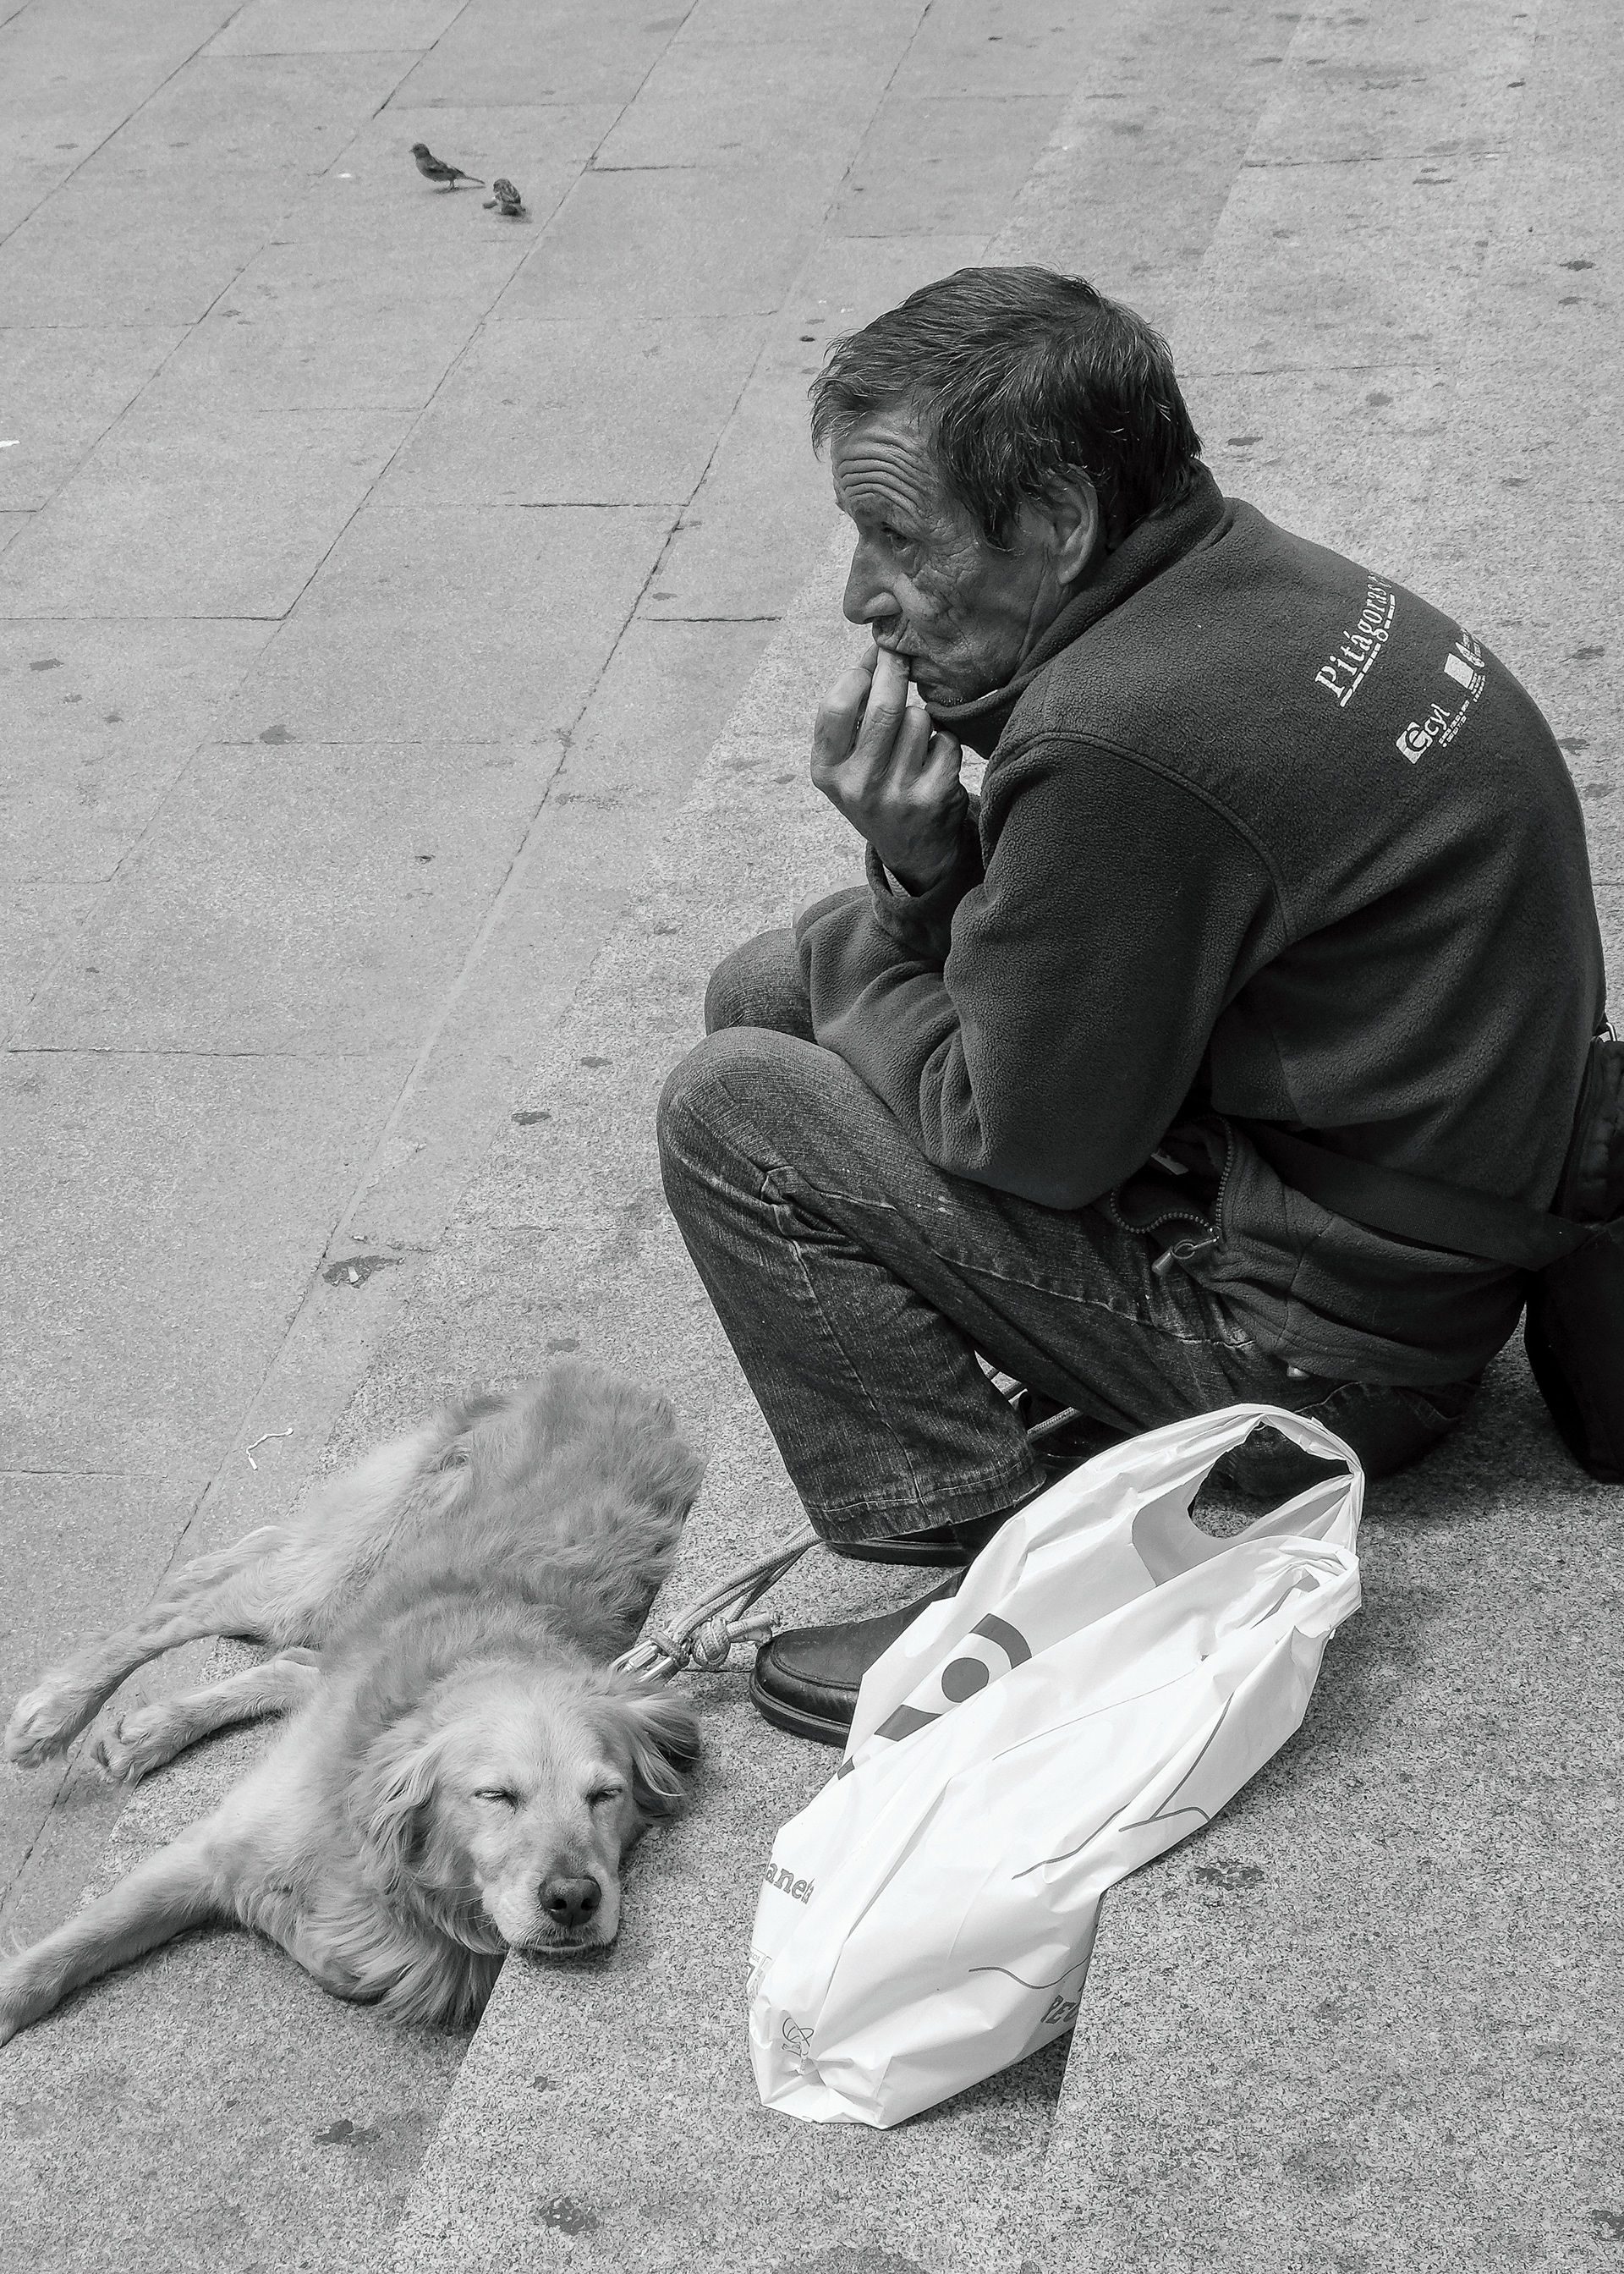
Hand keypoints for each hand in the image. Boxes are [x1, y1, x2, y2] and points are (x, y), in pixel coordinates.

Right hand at [810, 646, 966, 893]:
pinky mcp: (933, 796)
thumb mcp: (845, 763)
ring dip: (923, 718)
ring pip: (920, 719)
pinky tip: (935, 761)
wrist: (913, 851)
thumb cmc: (876, 789)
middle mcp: (858, 786)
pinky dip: (945, 741)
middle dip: (895, 671)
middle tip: (901, 657)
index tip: (872, 657)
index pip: (836, 706)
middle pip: (883, 706)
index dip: (857, 673)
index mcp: (827, 772)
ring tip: (916, 740)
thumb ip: (850, 716)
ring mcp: (897, 794)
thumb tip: (875, 653)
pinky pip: (946, 740)